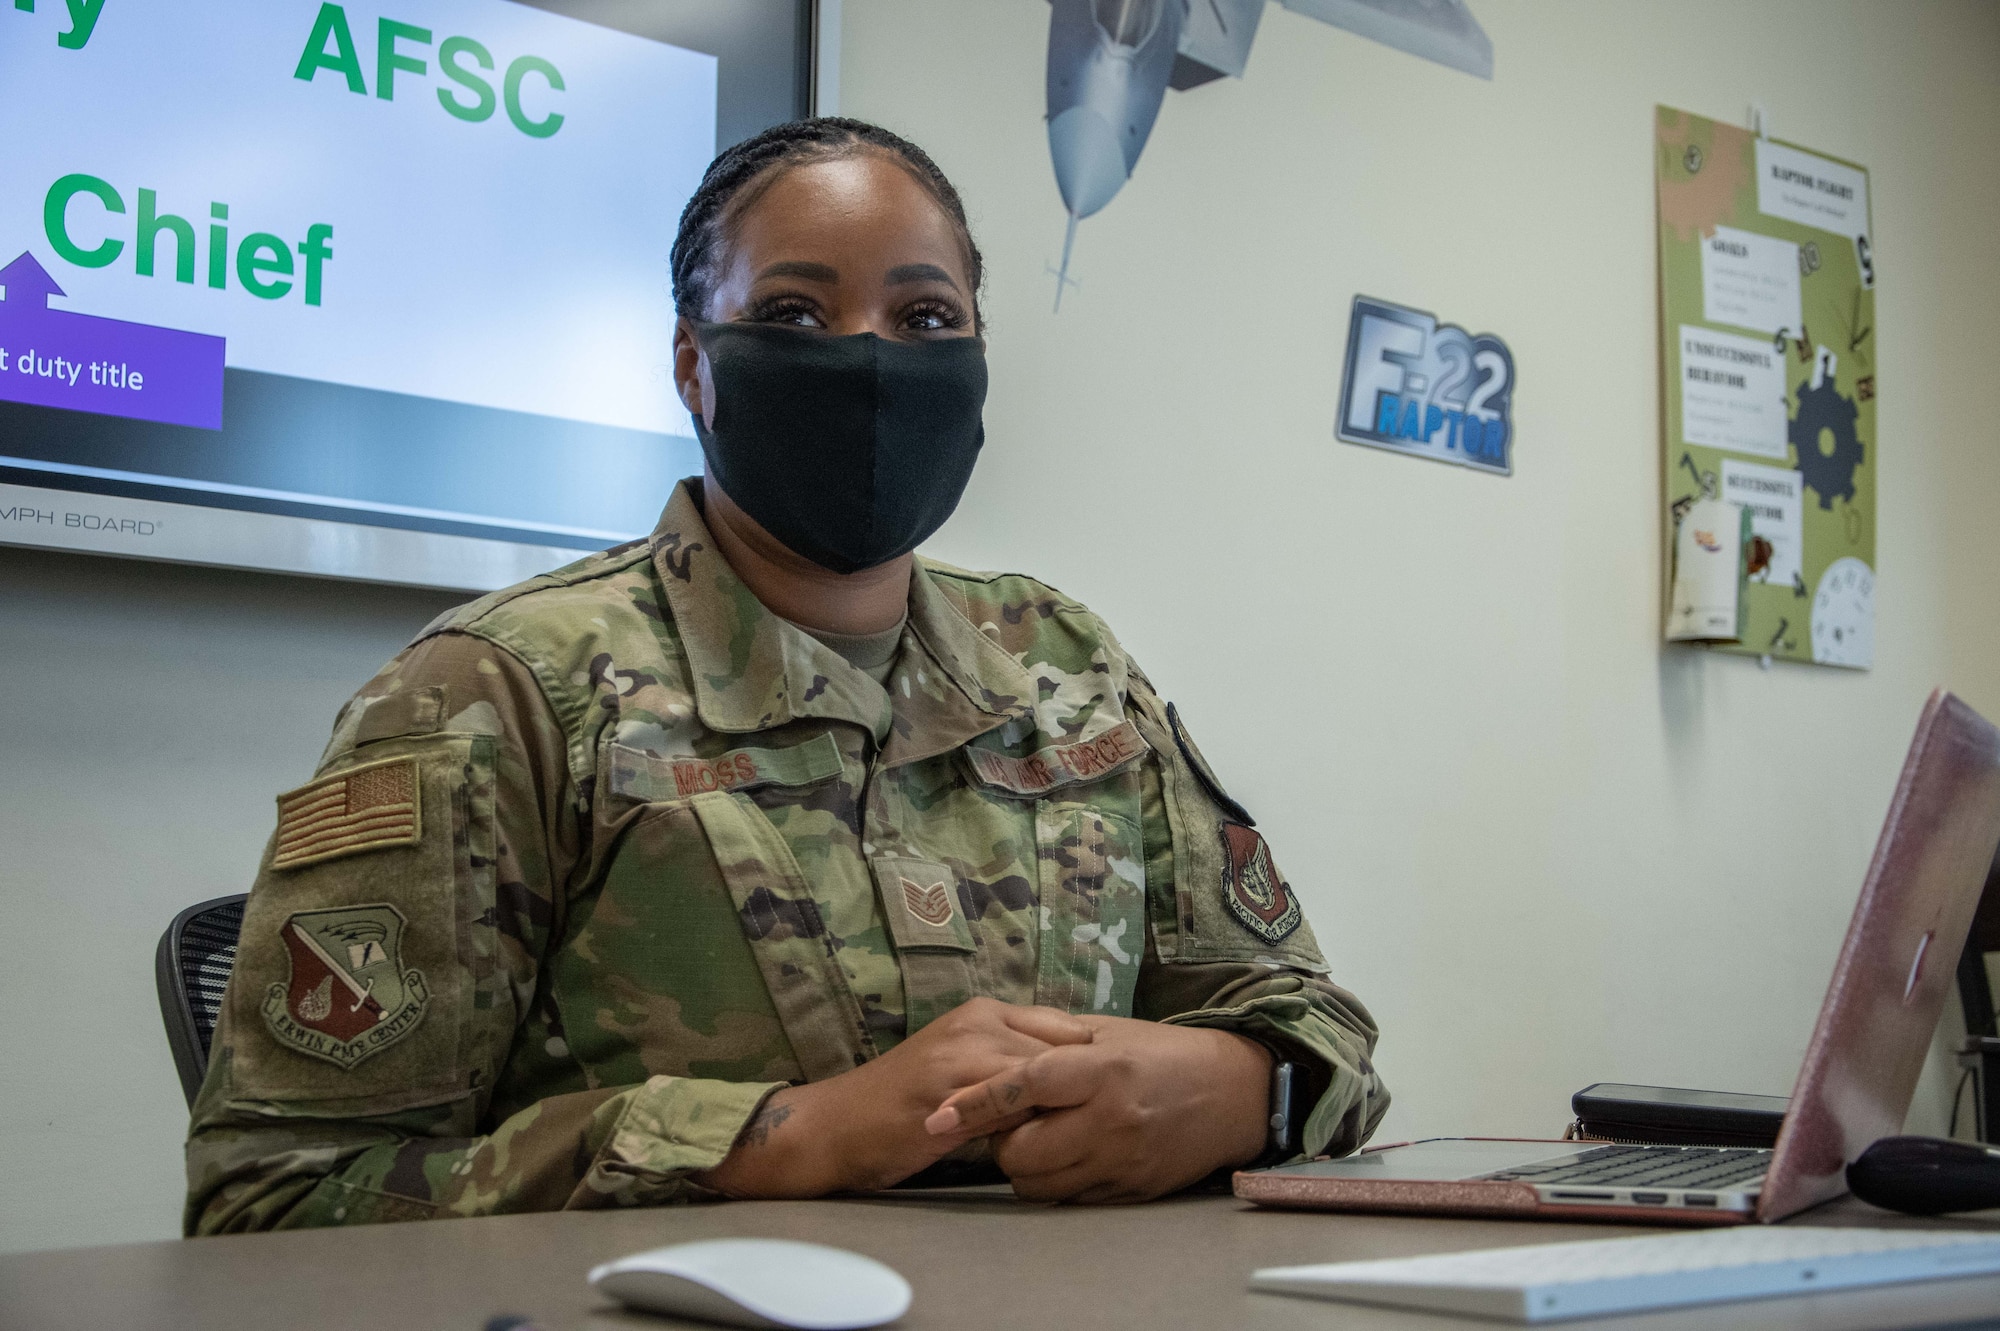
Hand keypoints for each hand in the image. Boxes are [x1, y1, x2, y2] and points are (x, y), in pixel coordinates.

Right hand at [698, 997, 1092, 1197]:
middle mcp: (977, 1021)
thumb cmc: (901, 1109)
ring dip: (1066, 1107)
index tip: (1116, 1095)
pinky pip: (1012, 1105)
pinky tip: (1049, 1151)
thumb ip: (1010, 1069)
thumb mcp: (963, 1073)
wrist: (833, 1128)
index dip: (1092, 1065)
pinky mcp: (951, 1088)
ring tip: (1090, 1138)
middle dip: (1089, 1085)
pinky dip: (1034, 1127)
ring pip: (1043, 1075)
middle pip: (1065, 1049)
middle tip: (1114, 1118)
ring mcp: (963, 1051)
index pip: (1066, 1030)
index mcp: (984, 1012)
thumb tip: (1074, 1088)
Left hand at [924, 1016, 1273, 1203]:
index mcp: (1103, 1070)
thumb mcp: (1111, 1033)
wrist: (1233, 1094)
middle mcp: (1111, 1120)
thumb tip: (996, 1056)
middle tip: (1008, 1121)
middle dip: (1001, 1139)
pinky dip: (1055, 1180)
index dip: (977, 1102)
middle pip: (1021, 1151)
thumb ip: (1054, 1045)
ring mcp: (1120, 1161)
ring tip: (1038, 1136)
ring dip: (1023, 1164)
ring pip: (1038, 1184)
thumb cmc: (1165, 1054)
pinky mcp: (1129, 1190)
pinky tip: (1067, 1154)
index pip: (1025, 1086)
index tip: (939, 1114)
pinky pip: (1068, 1198)